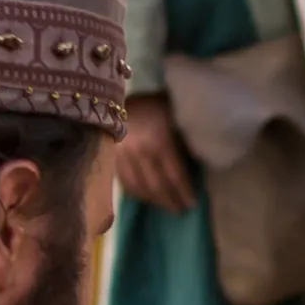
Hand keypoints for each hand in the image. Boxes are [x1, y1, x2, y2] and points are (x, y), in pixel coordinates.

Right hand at [113, 95, 197, 214]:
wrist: (117, 95)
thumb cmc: (153, 103)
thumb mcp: (174, 117)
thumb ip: (183, 141)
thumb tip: (194, 165)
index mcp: (160, 142)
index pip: (175, 176)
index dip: (184, 192)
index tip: (192, 203)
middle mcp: (140, 153)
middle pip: (158, 186)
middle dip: (171, 201)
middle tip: (181, 210)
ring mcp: (122, 157)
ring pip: (140, 188)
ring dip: (155, 201)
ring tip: (166, 206)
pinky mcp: (110, 159)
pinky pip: (125, 183)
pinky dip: (137, 194)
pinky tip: (147, 197)